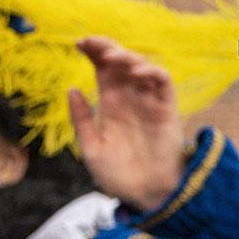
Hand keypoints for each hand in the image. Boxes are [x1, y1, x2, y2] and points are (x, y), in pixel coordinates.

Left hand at [68, 38, 190, 212]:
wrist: (145, 195)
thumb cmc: (118, 175)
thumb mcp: (91, 148)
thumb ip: (82, 119)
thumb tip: (71, 88)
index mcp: (111, 104)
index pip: (103, 69)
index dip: (94, 53)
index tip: (79, 43)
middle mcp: (130, 97)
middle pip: (120, 62)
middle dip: (107, 47)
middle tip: (92, 43)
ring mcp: (148, 100)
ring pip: (141, 66)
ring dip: (127, 56)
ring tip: (111, 57)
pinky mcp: (166, 107)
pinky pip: (162, 81)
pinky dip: (151, 71)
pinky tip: (137, 72)